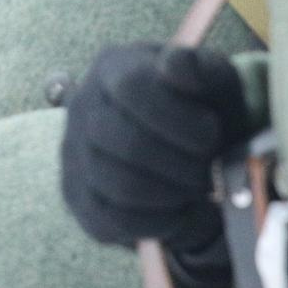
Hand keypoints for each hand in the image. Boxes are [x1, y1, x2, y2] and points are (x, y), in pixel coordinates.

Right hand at [58, 44, 250, 268]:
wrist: (186, 146)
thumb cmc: (200, 109)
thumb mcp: (213, 82)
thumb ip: (201, 68)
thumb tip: (176, 65)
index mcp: (113, 67)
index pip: (130, 87)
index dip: (176, 117)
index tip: (212, 134)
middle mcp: (82, 106)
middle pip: (126, 143)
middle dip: (182, 164)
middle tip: (210, 171)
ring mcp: (73, 153)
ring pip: (121, 185)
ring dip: (173, 195)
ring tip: (196, 189)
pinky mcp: (76, 196)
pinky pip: (113, 220)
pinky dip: (157, 222)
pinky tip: (178, 210)